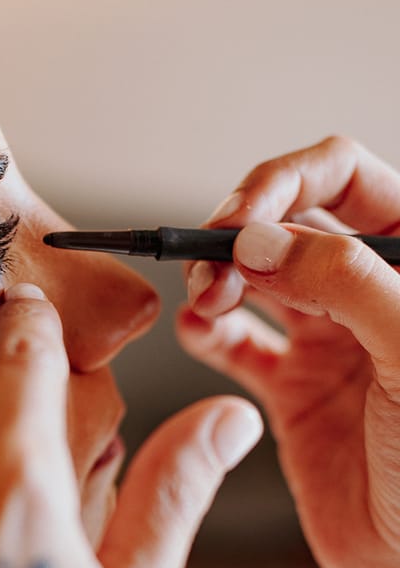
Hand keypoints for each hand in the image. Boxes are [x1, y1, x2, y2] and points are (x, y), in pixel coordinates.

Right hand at [178, 136, 399, 567]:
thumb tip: (258, 239)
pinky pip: (237, 344)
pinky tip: (198, 333)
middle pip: (288, 222)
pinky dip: (208, 332)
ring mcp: (330, 340)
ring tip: (201, 301)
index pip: (345, 178)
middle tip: (209, 268)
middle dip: (239, 232)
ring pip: (257, 277)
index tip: (237, 219)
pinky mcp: (295, 389)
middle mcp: (369, 292)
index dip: (283, 182)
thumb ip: (343, 281)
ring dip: (218, 277)